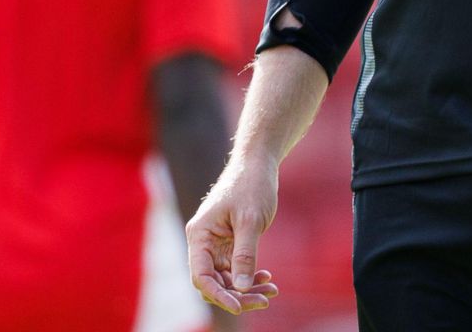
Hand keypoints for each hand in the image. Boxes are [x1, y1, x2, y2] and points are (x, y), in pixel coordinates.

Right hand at [186, 159, 282, 314]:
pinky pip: (236, 269)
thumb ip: (245, 254)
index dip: (219, 295)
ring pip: (226, 279)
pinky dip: (250, 276)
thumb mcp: (250, 220)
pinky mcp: (230, 244)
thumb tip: (241, 288)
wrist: (258, 164)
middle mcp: (203, 243)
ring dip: (246, 288)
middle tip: (265, 300)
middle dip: (238, 295)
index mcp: (199, 235)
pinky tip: (267, 278)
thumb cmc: (251, 186)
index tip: (240, 307)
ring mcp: (216, 245)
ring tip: (271, 291)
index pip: (201, 276)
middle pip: (214, 282)